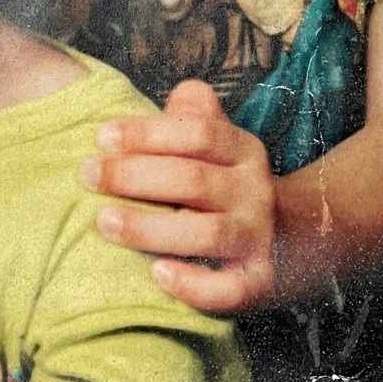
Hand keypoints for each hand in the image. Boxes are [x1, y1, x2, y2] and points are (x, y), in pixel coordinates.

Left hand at [83, 79, 276, 313]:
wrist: (296, 241)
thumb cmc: (232, 188)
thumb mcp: (224, 147)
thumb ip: (198, 118)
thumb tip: (183, 91)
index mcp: (244, 151)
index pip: (198, 132)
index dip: (148, 132)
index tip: (101, 136)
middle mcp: (254, 192)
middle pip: (194, 179)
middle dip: (134, 175)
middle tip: (86, 175)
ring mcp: (258, 239)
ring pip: (208, 233)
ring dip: (151, 228)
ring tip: (105, 221)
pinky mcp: (257, 282)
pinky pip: (228, 289)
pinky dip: (194, 285)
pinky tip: (156, 275)